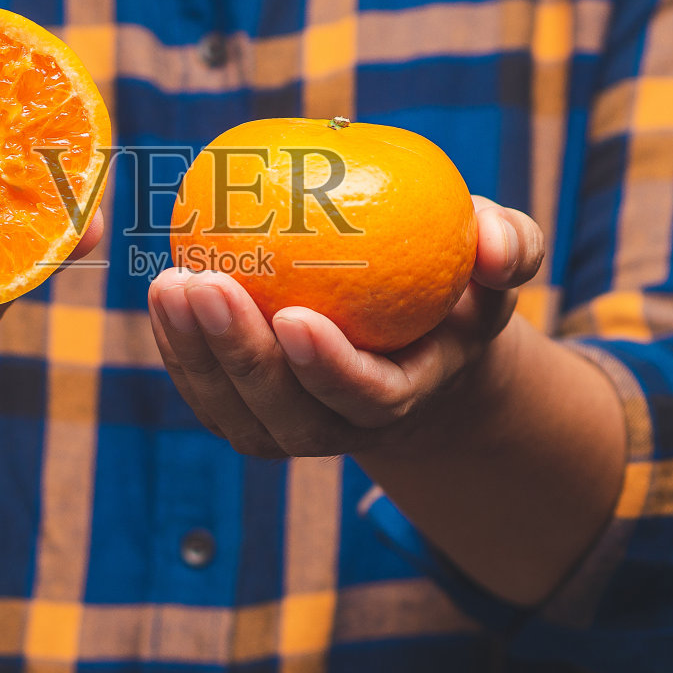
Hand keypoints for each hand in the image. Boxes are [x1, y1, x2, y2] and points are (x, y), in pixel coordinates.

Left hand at [146, 197, 544, 458]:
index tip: (294, 316)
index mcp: (403, 397)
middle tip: (205, 285)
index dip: (329, 368)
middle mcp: (340, 426)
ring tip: (168, 285)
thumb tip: (496, 245)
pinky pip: (204, 390)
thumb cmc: (456, 288)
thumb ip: (510, 249)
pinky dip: (177, 349)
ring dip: (193, 354)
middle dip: (239, 356)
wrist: (413, 341)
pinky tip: (162, 294)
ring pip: (232, 410)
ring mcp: (286, 426)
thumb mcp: (496, 264)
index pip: (365, 399)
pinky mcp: (245, 410)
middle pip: (283, 412)